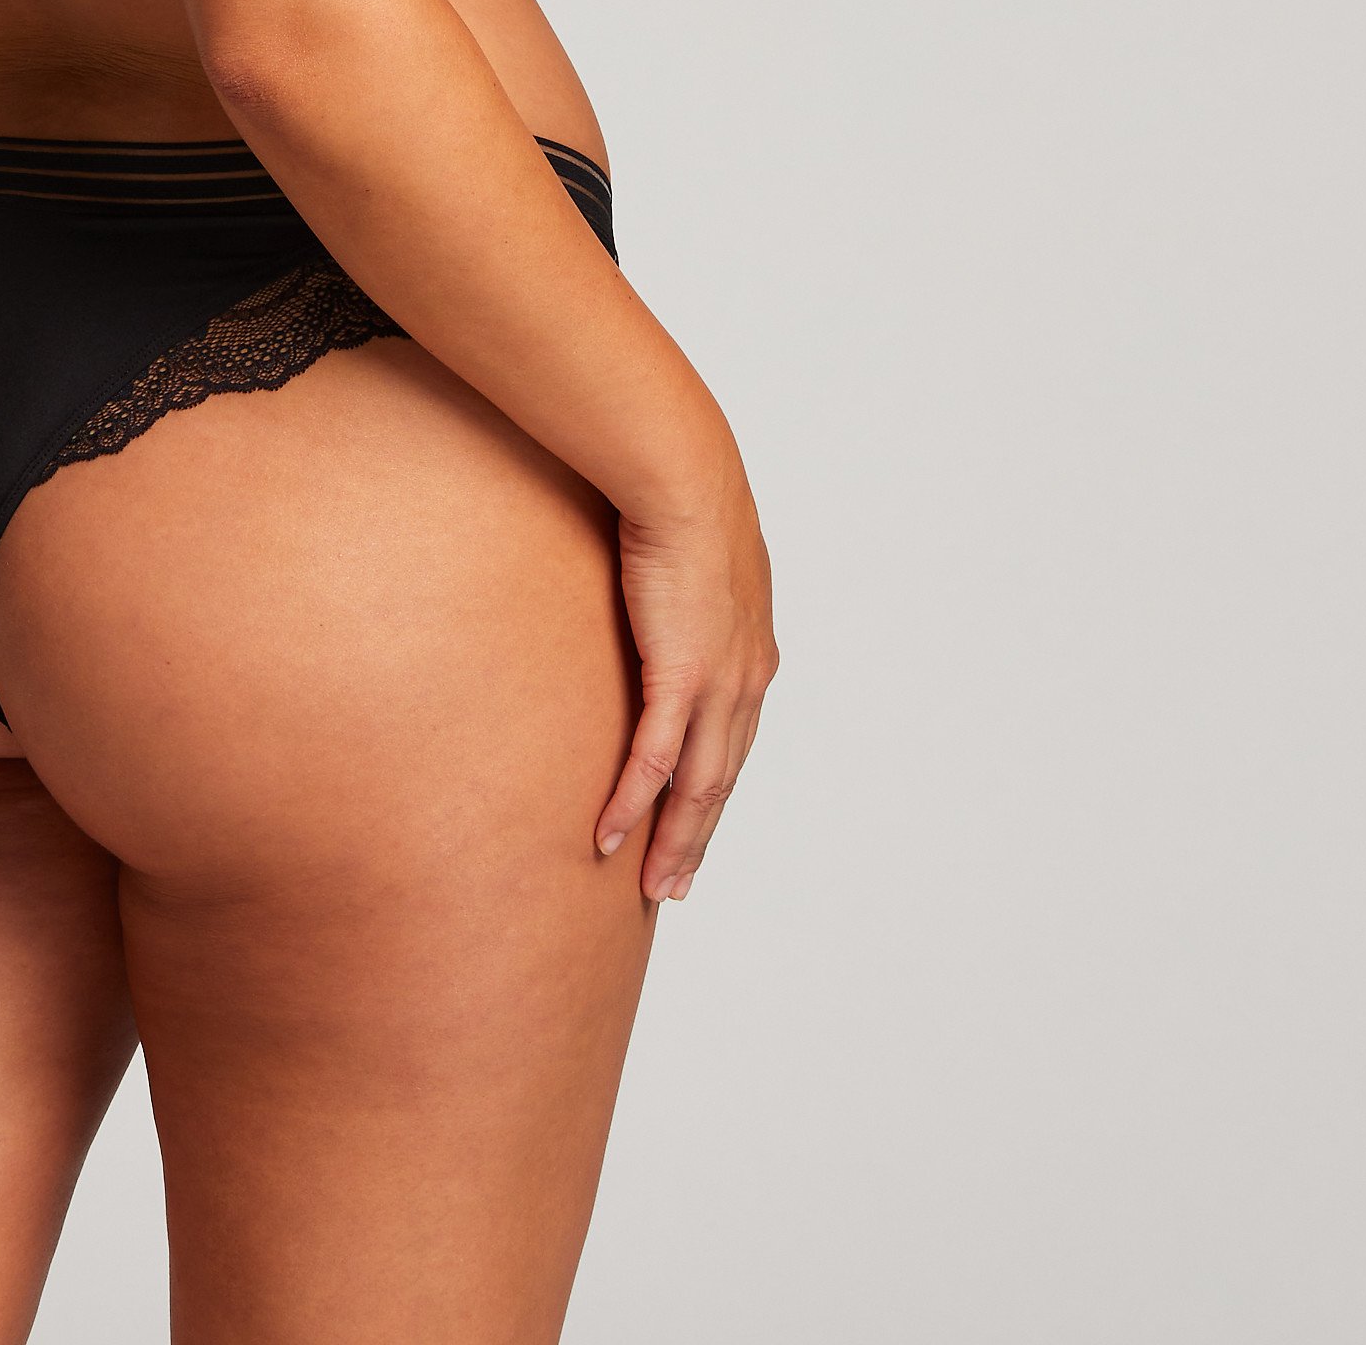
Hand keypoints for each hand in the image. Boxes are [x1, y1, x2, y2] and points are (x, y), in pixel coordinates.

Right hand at [596, 485, 776, 898]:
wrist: (686, 480)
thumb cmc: (684, 500)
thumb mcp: (699, 556)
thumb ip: (691, 588)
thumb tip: (666, 584)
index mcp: (754, 655)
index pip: (736, 742)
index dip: (717, 790)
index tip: (699, 826)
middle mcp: (746, 680)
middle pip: (724, 779)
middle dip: (700, 837)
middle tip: (677, 884)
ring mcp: (718, 684)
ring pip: (699, 786)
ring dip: (675, 841)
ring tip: (654, 885)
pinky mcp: (680, 677)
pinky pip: (655, 760)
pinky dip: (634, 804)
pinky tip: (611, 837)